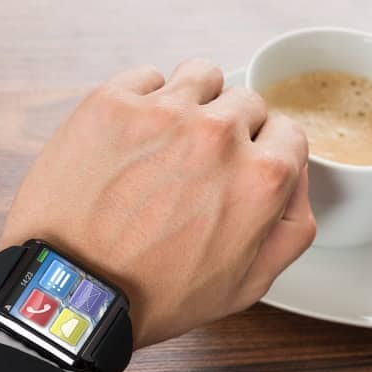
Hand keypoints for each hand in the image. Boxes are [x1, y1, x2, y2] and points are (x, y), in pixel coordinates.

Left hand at [0, 60, 314, 347]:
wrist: (73, 291)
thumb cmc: (156, 295)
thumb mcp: (248, 284)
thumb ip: (291, 228)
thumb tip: (298, 181)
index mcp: (262, 178)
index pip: (289, 134)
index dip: (268, 155)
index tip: (244, 169)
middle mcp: (219, 134)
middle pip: (247, 103)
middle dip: (233, 131)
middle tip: (201, 166)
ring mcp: (164, 112)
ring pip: (202, 76)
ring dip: (195, 102)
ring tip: (170, 141)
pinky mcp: (113, 101)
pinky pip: (147, 77)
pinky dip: (144, 100)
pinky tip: (132, 140)